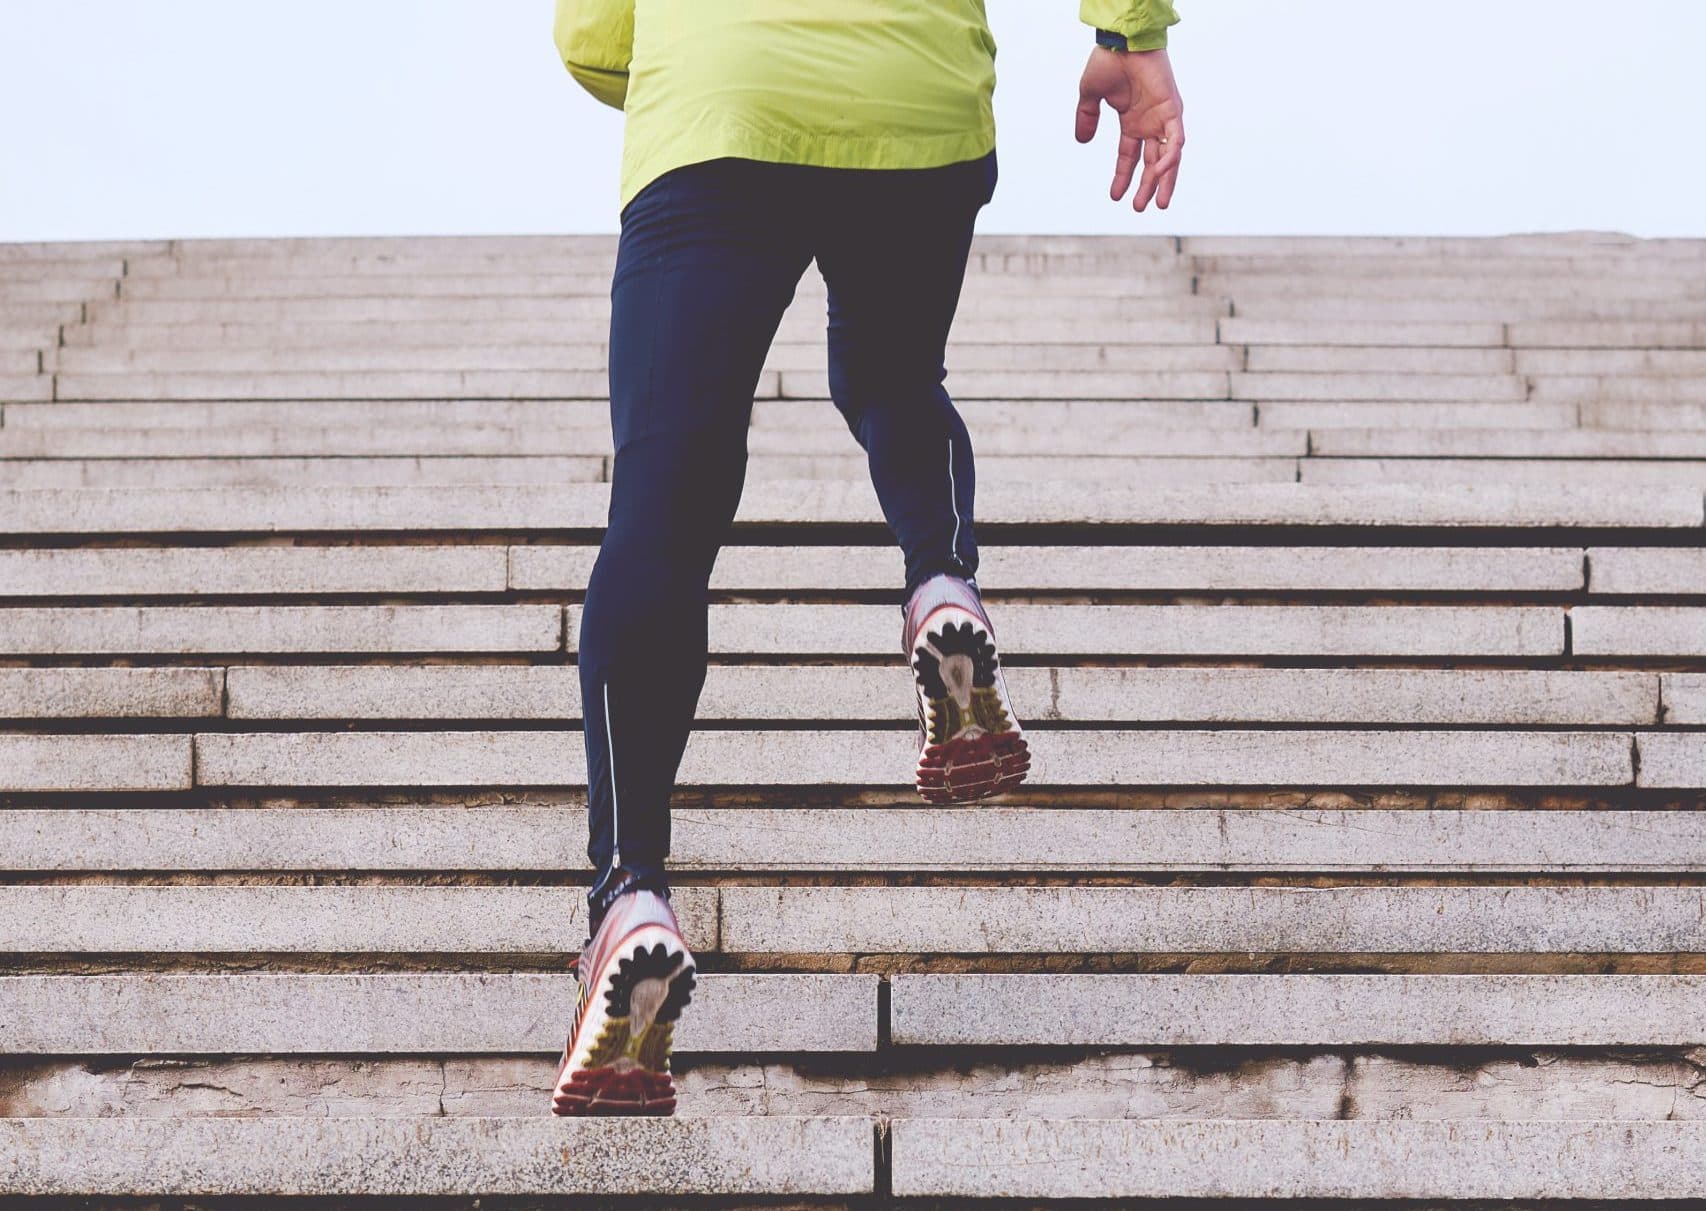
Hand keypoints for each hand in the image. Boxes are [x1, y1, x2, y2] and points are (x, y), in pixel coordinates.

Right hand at [1075, 46, 1184, 210]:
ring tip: (1159, 204)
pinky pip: (1176, 141)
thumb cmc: (1108, 61)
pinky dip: (1171, 158)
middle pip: (1152, 162)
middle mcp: (1150, 123)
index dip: (1123, 176)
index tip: (1114, 196)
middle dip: (1147, 186)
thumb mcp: (1090, 96)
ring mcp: (1163, 118)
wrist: (1121, 42)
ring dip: (1164, 180)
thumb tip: (1082, 141)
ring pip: (1168, 157)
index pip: (1130, 156)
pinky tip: (1160, 174)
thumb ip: (1087, 118)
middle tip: (1139, 207)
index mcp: (1132, 121)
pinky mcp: (1173, 111)